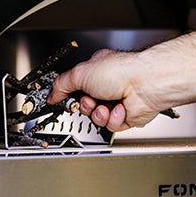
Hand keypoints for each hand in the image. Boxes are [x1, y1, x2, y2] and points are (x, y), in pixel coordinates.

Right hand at [47, 49, 162, 131]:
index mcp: (97, 71)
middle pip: (86, 105)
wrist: (144, 84)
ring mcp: (118, 101)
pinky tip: (120, 108)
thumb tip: (51, 94)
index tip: (64, 99)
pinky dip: (114, 118)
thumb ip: (61, 84)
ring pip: (97, 118)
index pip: (77, 86)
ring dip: (100, 113)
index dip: (70, 95)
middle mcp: (108, 86)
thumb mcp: (80, 73)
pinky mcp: (127, 116)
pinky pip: (111, 125)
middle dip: (86, 105)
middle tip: (91, 100)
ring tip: (106, 105)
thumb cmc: (121, 71)